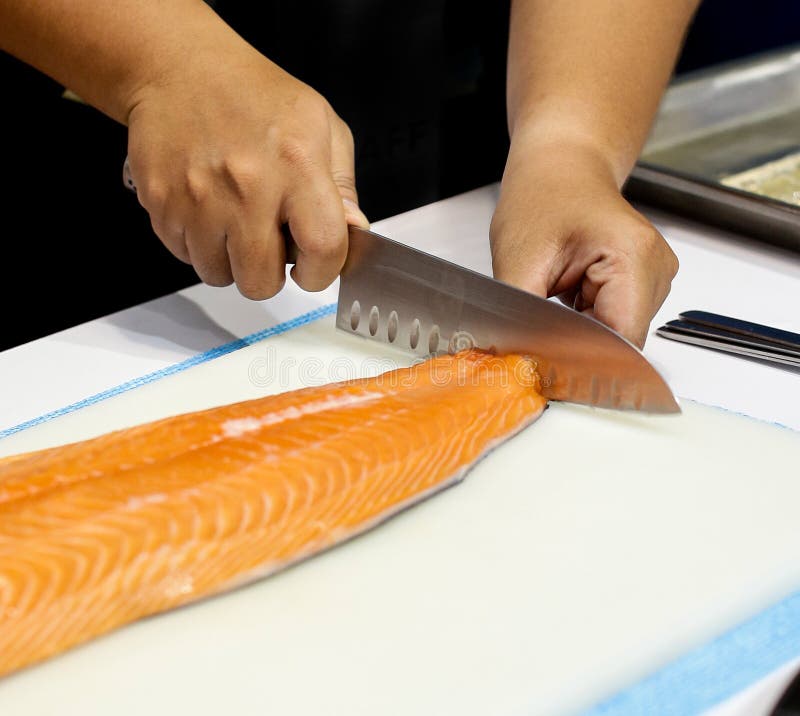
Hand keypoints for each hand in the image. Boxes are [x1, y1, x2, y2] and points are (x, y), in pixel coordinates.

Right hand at [124, 36, 367, 298]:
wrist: (179, 68)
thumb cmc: (255, 96)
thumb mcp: (321, 124)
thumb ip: (342, 185)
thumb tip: (351, 231)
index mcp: (297, 165)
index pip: (323, 248)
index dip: (323, 271)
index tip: (314, 268)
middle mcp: (247, 186)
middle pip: (261, 282)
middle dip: (270, 275)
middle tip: (269, 247)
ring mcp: (198, 198)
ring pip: (219, 275)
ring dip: (231, 262)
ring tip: (235, 224)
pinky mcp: (161, 203)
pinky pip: (185, 255)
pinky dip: (199, 244)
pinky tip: (207, 210)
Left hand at [489, 138, 677, 347]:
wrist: (559, 167)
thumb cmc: (541, 197)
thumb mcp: (518, 263)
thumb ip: (523, 320)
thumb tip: (522, 363)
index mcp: (635, 257)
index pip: (621, 342)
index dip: (584, 363)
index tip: (549, 370)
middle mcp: (656, 268)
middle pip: (621, 343)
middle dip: (578, 349)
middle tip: (538, 336)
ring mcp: (653, 277)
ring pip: (617, 337)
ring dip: (582, 334)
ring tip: (555, 301)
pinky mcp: (642, 283)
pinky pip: (616, 322)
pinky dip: (587, 323)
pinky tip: (567, 300)